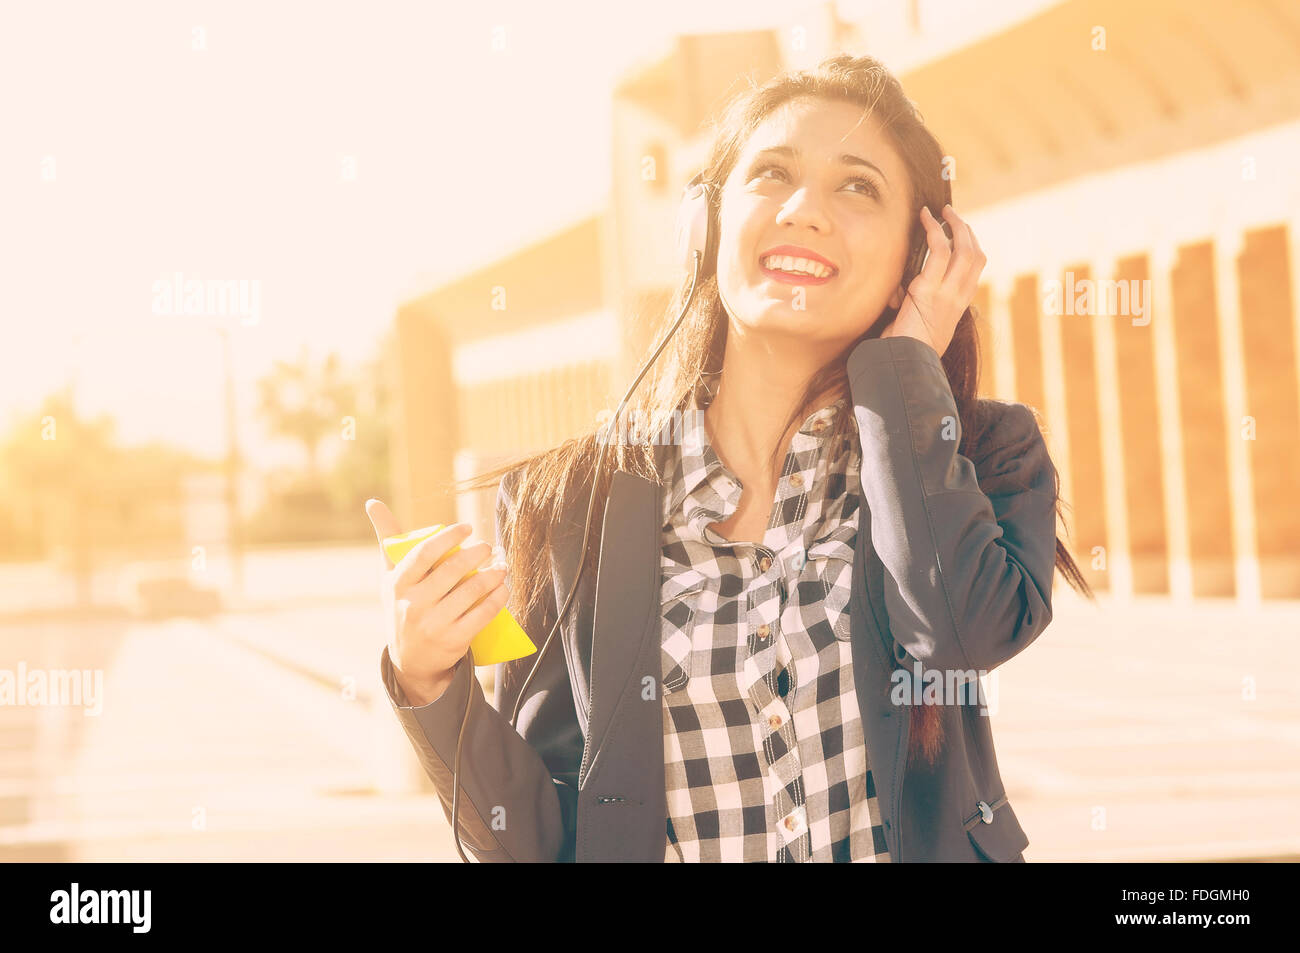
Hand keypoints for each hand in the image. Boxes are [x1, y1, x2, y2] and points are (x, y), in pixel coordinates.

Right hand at [365, 499, 508, 704]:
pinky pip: (482, 614)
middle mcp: (413, 604)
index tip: (466, 528)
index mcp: (397, 584)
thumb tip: (373, 502)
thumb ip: (388, 540)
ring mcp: (433, 624)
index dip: (448, 537)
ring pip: (471, 591)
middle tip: (488, 546)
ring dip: (492, 574)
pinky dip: (497, 598)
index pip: (424, 554)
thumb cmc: (402, 605)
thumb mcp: (389, 576)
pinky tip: (503, 587)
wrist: (410, 660)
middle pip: (452, 570)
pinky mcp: (454, 640)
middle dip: (476, 554)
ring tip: (501, 566)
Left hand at [880, 204, 985, 358]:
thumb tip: (906, 288)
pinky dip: (933, 229)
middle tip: (952, 214)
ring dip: (954, 224)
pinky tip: (925, 217)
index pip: (976, 268)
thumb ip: (925, 305)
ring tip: (941, 211)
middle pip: (975, 254)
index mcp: (961, 304)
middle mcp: (959, 297)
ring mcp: (947, 293)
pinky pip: (939, 250)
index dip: (972, 245)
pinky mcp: (928, 290)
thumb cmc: (908, 348)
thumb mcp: (925, 325)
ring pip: (963, 248)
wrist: (904, 363)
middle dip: (966, 230)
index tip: (961, 232)